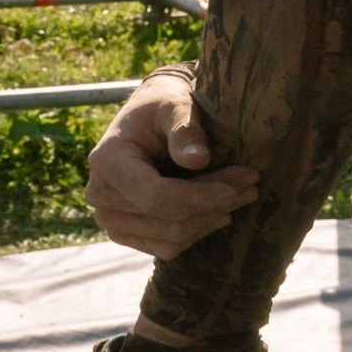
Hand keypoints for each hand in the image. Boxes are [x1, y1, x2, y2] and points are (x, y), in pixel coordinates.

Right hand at [84, 73, 256, 255]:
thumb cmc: (162, 104)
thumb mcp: (175, 104)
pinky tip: (220, 211)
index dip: (201, 197)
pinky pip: (166, 247)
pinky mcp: (125, 232)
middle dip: (214, 203)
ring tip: (243, 194)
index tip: (238, 185)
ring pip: (170, 237)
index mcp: (106, 161)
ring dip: (211, 218)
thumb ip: (185, 129)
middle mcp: (100, 195)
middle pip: (167, 218)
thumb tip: (198, 160)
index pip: (156, 196)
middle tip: (252, 184)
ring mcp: (110, 219)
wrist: (149, 117)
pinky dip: (197, 230)